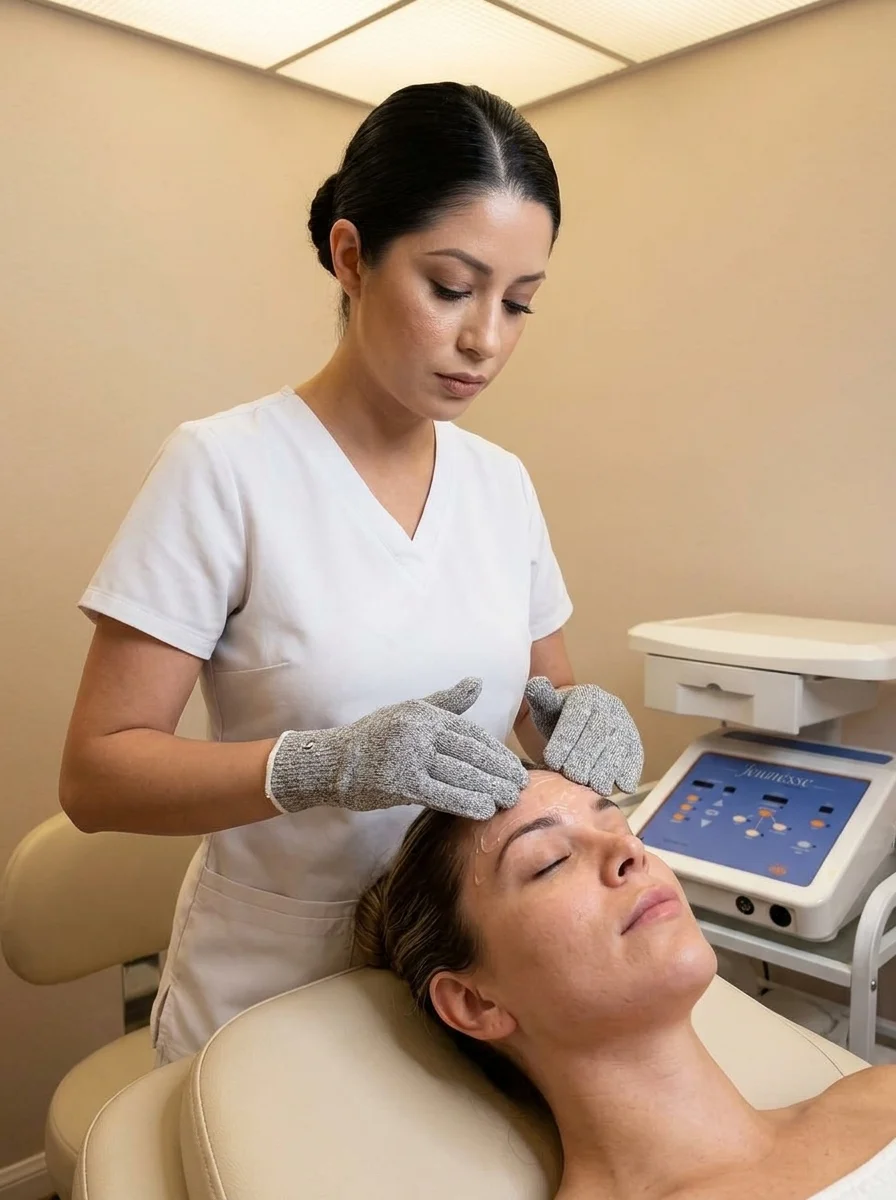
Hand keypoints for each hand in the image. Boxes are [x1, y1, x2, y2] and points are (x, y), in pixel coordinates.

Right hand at [267, 677, 526, 819]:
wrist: (335, 762)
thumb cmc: (374, 737)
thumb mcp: (409, 711)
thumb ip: (447, 702)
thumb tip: (477, 683)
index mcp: (426, 714)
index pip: (470, 734)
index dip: (496, 752)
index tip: (515, 767)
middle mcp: (420, 731)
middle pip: (470, 754)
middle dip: (499, 771)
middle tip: (522, 786)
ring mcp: (410, 756)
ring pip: (460, 773)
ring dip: (489, 788)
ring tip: (510, 800)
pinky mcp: (401, 783)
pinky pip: (441, 794)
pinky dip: (466, 802)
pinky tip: (485, 810)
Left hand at [524, 678, 642, 795]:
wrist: (576, 725)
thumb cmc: (556, 718)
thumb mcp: (545, 707)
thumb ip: (540, 698)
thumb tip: (534, 684)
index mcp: (587, 695)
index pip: (577, 717)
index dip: (565, 740)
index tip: (552, 761)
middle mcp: (609, 706)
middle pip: (599, 733)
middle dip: (585, 757)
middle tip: (572, 777)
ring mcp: (624, 723)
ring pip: (618, 746)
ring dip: (608, 769)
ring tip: (594, 787)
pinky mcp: (634, 741)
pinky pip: (635, 755)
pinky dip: (631, 771)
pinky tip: (623, 786)